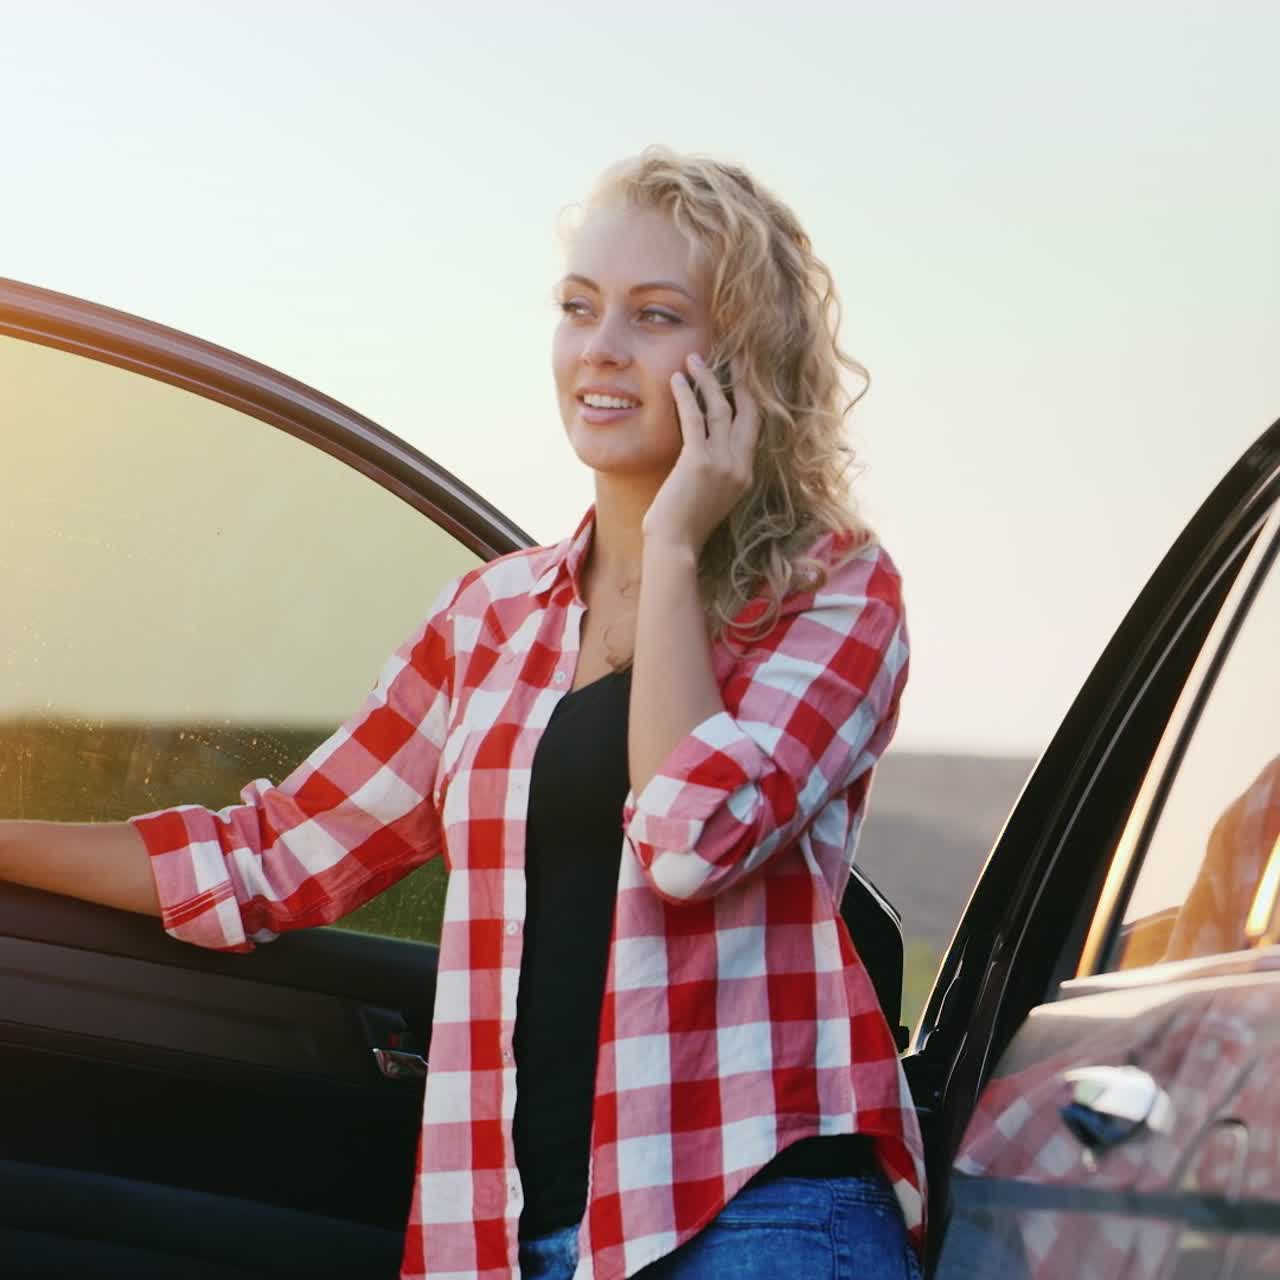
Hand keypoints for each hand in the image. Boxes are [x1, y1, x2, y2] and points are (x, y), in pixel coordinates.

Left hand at [642, 354, 760, 554]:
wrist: (676, 546)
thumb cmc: (685, 526)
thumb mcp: (711, 496)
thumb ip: (717, 472)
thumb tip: (705, 447)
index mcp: (746, 475)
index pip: (754, 428)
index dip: (750, 399)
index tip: (743, 376)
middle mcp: (740, 467)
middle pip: (747, 411)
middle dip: (741, 379)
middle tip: (735, 354)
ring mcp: (723, 464)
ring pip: (721, 409)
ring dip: (707, 380)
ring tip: (694, 359)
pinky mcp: (699, 462)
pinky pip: (694, 418)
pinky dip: (685, 396)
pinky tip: (677, 380)